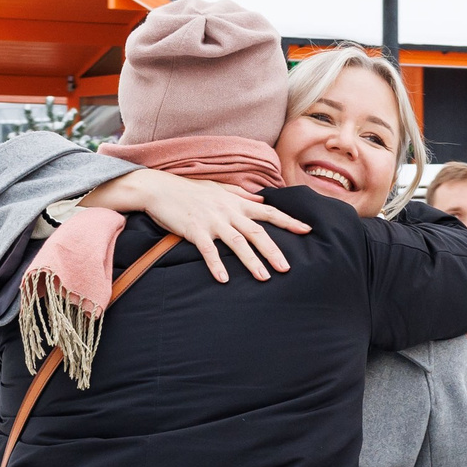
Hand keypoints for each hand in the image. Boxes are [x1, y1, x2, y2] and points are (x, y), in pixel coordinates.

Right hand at [81, 168, 309, 284]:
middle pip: (257, 232)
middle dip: (273, 250)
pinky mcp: (194, 230)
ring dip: (251, 261)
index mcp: (236, 202)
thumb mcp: (218, 188)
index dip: (288, 221)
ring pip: (237, 242)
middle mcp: (228, 211)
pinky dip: (217, 264)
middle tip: (287, 268)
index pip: (268, 211)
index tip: (307, 230)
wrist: (159, 188)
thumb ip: (241, 195)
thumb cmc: (189, 190)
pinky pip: (208, 250)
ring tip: (263, 277)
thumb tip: (262, 200)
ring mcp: (212, 221)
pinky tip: (225, 279)